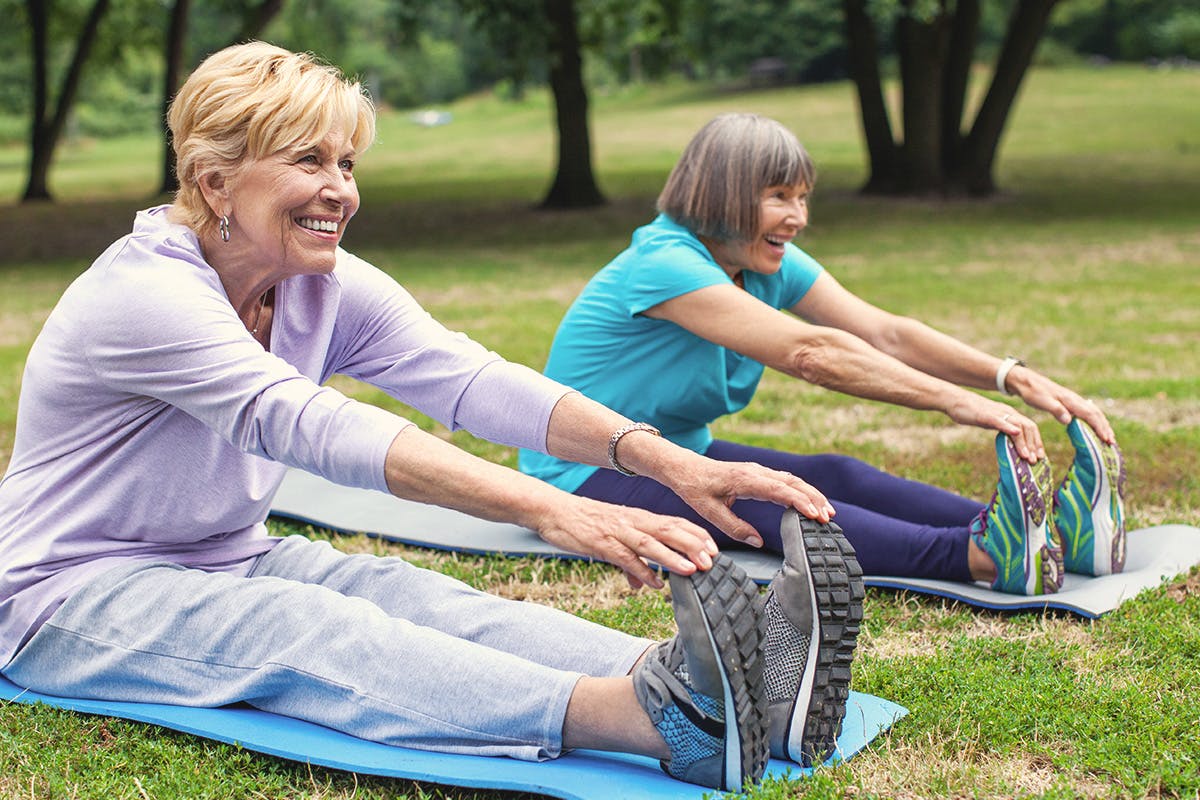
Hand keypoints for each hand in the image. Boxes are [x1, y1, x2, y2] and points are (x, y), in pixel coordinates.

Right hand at [534, 496, 718, 589]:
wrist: (555, 511)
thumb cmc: (585, 523)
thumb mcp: (613, 540)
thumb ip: (632, 562)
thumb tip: (644, 584)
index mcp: (639, 519)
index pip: (675, 523)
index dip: (696, 535)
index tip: (714, 549)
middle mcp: (633, 522)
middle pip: (669, 531)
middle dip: (692, 546)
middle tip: (712, 561)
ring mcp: (618, 533)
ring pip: (651, 544)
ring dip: (672, 557)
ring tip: (692, 570)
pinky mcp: (602, 544)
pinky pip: (626, 558)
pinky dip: (641, 571)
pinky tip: (655, 584)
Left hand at [663, 456, 834, 547]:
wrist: (685, 468)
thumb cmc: (695, 489)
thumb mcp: (709, 511)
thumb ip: (734, 527)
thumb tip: (758, 542)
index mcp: (744, 480)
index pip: (779, 490)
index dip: (799, 502)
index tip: (815, 515)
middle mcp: (755, 471)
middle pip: (792, 483)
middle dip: (813, 498)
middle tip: (829, 517)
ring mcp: (758, 470)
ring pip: (791, 480)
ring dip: (810, 494)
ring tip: (826, 512)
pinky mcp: (758, 473)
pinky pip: (784, 480)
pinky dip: (800, 490)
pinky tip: (809, 502)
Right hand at [947, 393, 1044, 461]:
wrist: (954, 400)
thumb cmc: (971, 412)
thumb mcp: (991, 422)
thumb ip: (1001, 429)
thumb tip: (1010, 443)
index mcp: (1010, 414)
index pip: (1030, 427)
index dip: (1037, 442)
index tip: (1040, 456)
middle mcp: (1007, 412)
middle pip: (1028, 427)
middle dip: (1034, 445)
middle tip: (1035, 461)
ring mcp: (997, 413)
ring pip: (1017, 426)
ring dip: (1024, 442)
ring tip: (1027, 456)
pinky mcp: (986, 415)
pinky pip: (1000, 421)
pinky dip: (1009, 428)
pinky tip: (1015, 434)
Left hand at [1006, 366, 1115, 443]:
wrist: (1027, 381)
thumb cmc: (1033, 392)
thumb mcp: (1042, 402)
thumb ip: (1056, 410)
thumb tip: (1069, 420)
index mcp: (1070, 400)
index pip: (1091, 415)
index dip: (1100, 427)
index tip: (1106, 439)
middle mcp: (1075, 400)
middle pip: (1096, 414)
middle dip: (1105, 428)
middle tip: (1111, 442)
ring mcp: (1074, 401)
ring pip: (1094, 412)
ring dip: (1102, 424)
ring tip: (1108, 437)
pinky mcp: (1070, 403)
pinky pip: (1087, 412)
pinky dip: (1095, 421)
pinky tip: (1095, 428)